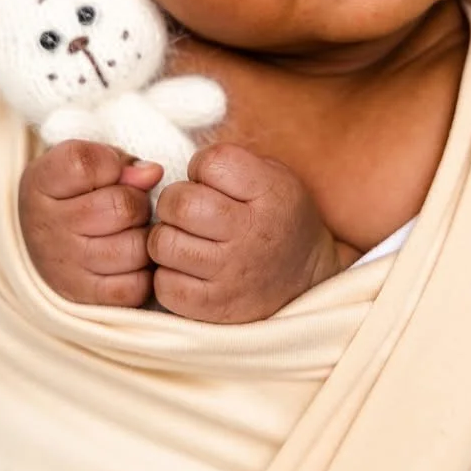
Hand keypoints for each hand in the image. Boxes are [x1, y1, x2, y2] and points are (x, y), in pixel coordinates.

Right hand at [18, 141, 162, 306]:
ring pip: (135, 248)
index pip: (84, 164)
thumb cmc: (76, 195)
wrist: (41, 243)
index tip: (109, 172)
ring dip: (144, 238)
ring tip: (129, 234)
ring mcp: (62, 267)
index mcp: (41, 183)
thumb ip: (119, 163)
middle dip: (139, 202)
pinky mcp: (82, 299)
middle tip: (129, 207)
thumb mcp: (87, 166)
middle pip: (122, 206)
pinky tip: (129, 261)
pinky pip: (135, 286)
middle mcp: (45, 226)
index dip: (111, 164)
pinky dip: (143, 274)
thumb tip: (152, 173)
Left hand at [147, 143, 342, 322]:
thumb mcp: (274, 177)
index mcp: (270, 193)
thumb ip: (231, 164)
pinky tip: (187, 268)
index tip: (210, 181)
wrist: (306, 282)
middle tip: (188, 211)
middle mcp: (251, 234)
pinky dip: (167, 274)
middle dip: (175, 201)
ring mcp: (231, 275)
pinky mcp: (215, 308)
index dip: (201, 167)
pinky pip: (164, 284)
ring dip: (166, 237)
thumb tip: (172, 168)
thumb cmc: (277, 220)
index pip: (211, 162)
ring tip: (184, 239)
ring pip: (163, 243)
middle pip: (180, 203)